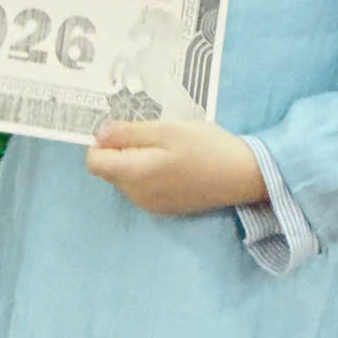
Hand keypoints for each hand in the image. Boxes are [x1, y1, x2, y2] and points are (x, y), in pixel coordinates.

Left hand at [85, 120, 265, 216]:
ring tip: (166, 147)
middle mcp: (138, 196)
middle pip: (110, 170)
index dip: (104, 142)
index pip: (95, 162)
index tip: (125, 129)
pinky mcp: (165, 208)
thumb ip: (128, 133)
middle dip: (122, 150)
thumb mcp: (166, 129)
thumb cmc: (205, 146)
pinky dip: (149, 172)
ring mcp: (152, 205)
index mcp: (135, 175)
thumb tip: (98, 135)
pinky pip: (142, 188)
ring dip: (136, 160)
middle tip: (152, 134)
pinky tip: (174, 162)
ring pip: (126, 179)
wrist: (242, 175)